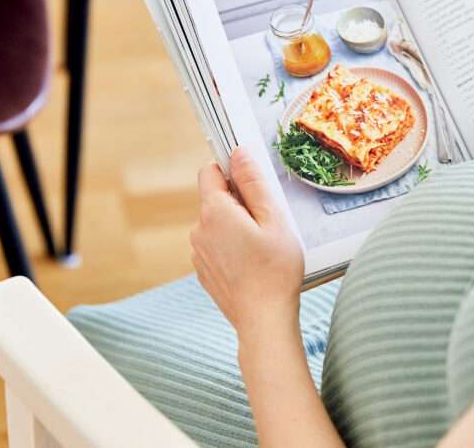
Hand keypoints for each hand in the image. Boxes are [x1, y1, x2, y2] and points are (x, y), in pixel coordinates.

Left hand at [190, 148, 303, 341]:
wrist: (264, 320)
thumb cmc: (275, 270)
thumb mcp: (274, 219)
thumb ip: (254, 183)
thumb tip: (238, 153)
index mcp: (215, 212)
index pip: (210, 172)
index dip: (231, 170)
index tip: (253, 181)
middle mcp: (199, 230)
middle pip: (215, 199)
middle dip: (239, 202)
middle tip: (268, 222)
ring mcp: (198, 252)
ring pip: (216, 224)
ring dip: (236, 226)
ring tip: (263, 247)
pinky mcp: (204, 271)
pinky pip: (216, 246)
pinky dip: (232, 247)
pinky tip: (253, 263)